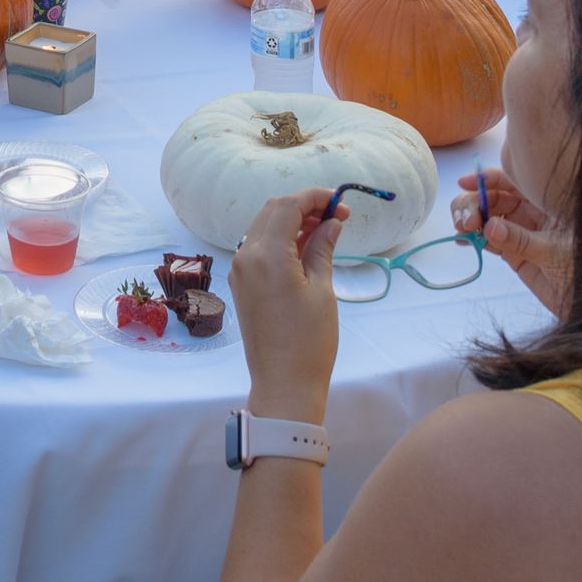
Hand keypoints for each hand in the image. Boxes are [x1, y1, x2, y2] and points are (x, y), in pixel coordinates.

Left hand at [230, 189, 346, 420]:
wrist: (283, 384)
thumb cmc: (309, 340)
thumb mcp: (322, 290)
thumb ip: (323, 248)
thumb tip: (331, 222)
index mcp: (266, 255)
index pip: (288, 206)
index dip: (316, 197)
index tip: (342, 203)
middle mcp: (245, 256)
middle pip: (272, 211)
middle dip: (304, 206)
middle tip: (337, 216)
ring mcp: (240, 271)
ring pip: (263, 227)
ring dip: (292, 221)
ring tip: (325, 231)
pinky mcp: (241, 284)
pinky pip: (258, 248)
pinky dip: (280, 240)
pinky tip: (305, 247)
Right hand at [453, 167, 570, 314]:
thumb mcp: (555, 252)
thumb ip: (521, 240)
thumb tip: (489, 226)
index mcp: (546, 203)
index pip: (513, 181)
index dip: (487, 179)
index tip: (465, 184)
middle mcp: (532, 214)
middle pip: (495, 199)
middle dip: (474, 205)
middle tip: (464, 221)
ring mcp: (522, 234)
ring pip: (488, 218)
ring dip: (470, 220)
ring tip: (461, 230)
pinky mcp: (515, 254)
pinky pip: (490, 240)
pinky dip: (474, 239)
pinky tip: (464, 240)